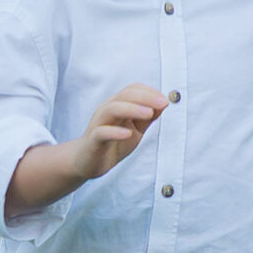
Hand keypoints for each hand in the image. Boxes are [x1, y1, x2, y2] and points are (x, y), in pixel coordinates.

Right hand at [5, 85, 166, 220]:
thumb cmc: (114, 142)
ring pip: (112, 109)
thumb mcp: (136, 129)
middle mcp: (106, 110)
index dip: (149, 92)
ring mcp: (98, 124)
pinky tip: (128, 134)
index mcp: (118, 105)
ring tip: (149, 114)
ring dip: (132, 109)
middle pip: (123, 96)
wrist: (87, 162)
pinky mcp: (93, 141)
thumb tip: (164, 103)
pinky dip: (115, 131)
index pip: (132, 90)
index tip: (165, 100)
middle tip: (162, 104)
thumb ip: (148, 117)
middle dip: (145, 98)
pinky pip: (102, 132)